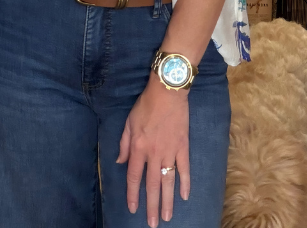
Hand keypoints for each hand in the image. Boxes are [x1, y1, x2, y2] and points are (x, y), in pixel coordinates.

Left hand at [117, 74, 189, 225]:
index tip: (133, 209)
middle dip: (152, 206)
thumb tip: (120, 163)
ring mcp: (170, 152)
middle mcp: (154, 154)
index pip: (135, 177)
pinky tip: (185, 196)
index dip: (133, 195)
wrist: (167, 91)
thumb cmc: (146, 105)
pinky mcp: (183, 147)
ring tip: (168, 217)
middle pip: (152, 185)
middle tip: (153, 223)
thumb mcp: (129, 122)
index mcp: (138, 148)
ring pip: (168, 181)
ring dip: (168, 201)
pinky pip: (184, 169)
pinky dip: (185, 183)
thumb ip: (124, 144)